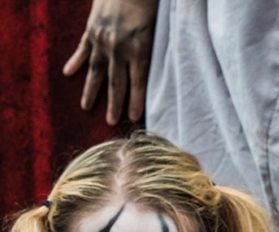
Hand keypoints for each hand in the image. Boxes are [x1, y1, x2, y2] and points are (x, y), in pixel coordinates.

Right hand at [63, 0, 158, 124]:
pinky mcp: (91, 29)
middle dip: (114, 104)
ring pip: (96, 70)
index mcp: (139, 49)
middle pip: (115, 82)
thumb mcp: (158, 30)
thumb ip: (153, 50)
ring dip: (92, 90)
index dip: (135, 101)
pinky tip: (69, 74)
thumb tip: (157, 71)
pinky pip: (82, 49)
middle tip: (111, 122)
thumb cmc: (148, 5)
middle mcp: (119, 48)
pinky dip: (76, 62)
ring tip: (87, 107)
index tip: (134, 119)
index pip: (137, 83)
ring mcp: (102, 39)